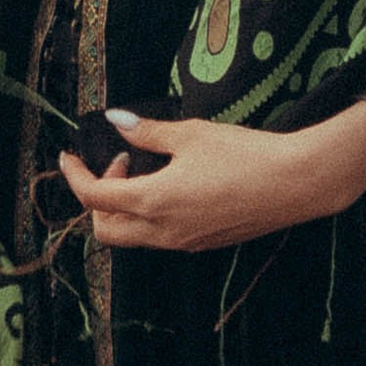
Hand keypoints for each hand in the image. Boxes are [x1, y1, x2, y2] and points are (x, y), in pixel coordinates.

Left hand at [58, 93, 365, 254]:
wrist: (296, 184)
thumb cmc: (245, 153)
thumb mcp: (191, 134)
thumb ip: (147, 132)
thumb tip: (115, 121)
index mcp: (154, 201)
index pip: (94, 197)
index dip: (74, 175)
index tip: (68, 154)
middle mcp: (163, 231)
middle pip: (105, 230)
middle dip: (97, 199)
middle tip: (117, 162)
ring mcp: (184, 243)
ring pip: (132, 237)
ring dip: (124, 207)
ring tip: (146, 169)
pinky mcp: (203, 244)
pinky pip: (159, 238)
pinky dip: (149, 215)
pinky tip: (172, 185)